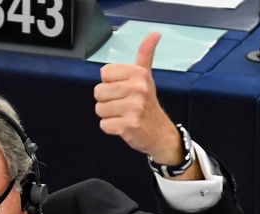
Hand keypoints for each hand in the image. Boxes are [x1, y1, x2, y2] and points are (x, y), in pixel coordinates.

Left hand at [93, 32, 201, 179]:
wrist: (160, 133)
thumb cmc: (147, 103)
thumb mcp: (146, 77)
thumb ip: (145, 55)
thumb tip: (155, 33)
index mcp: (139, 74)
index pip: (104, 73)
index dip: (110, 83)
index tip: (123, 89)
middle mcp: (137, 89)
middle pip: (98, 92)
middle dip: (107, 101)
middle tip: (123, 105)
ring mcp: (134, 108)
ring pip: (100, 109)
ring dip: (109, 115)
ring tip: (123, 115)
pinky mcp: (129, 126)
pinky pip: (104, 125)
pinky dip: (111, 128)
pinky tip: (124, 126)